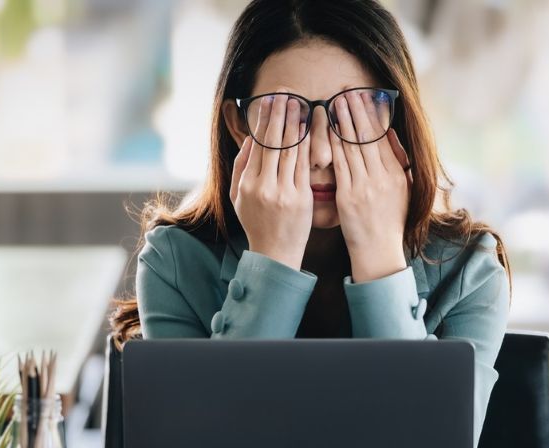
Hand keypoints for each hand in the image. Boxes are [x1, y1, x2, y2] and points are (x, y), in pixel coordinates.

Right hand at [229, 90, 312, 270]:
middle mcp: (263, 186)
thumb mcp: (238, 197)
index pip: (258, 144)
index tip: (271, 100)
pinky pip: (305, 166)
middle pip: (273, 142)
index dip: (265, 120)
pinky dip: (307, 146)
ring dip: (295, 124)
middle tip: (286, 93)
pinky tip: (310, 130)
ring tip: (299, 104)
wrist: (275, 253)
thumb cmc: (256, 223)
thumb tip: (249, 139)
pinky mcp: (301, 198)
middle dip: (280, 115)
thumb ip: (241, 167)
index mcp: (247, 183)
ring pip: (290, 151)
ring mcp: (283, 192)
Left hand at [329, 91, 412, 280]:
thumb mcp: (403, 190)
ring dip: (344, 121)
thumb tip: (391, 134)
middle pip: (368, 136)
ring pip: (353, 146)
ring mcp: (366, 186)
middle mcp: (383, 177)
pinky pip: (340, 164)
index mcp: (396, 174)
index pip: (383, 136)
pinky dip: (333, 144)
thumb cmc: (388, 222)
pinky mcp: (349, 196)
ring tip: (336, 100)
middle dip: (357, 110)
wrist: (380, 252)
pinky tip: (326, 130)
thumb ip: (398, 161)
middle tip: (347, 89)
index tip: (364, 95)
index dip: (372, 114)